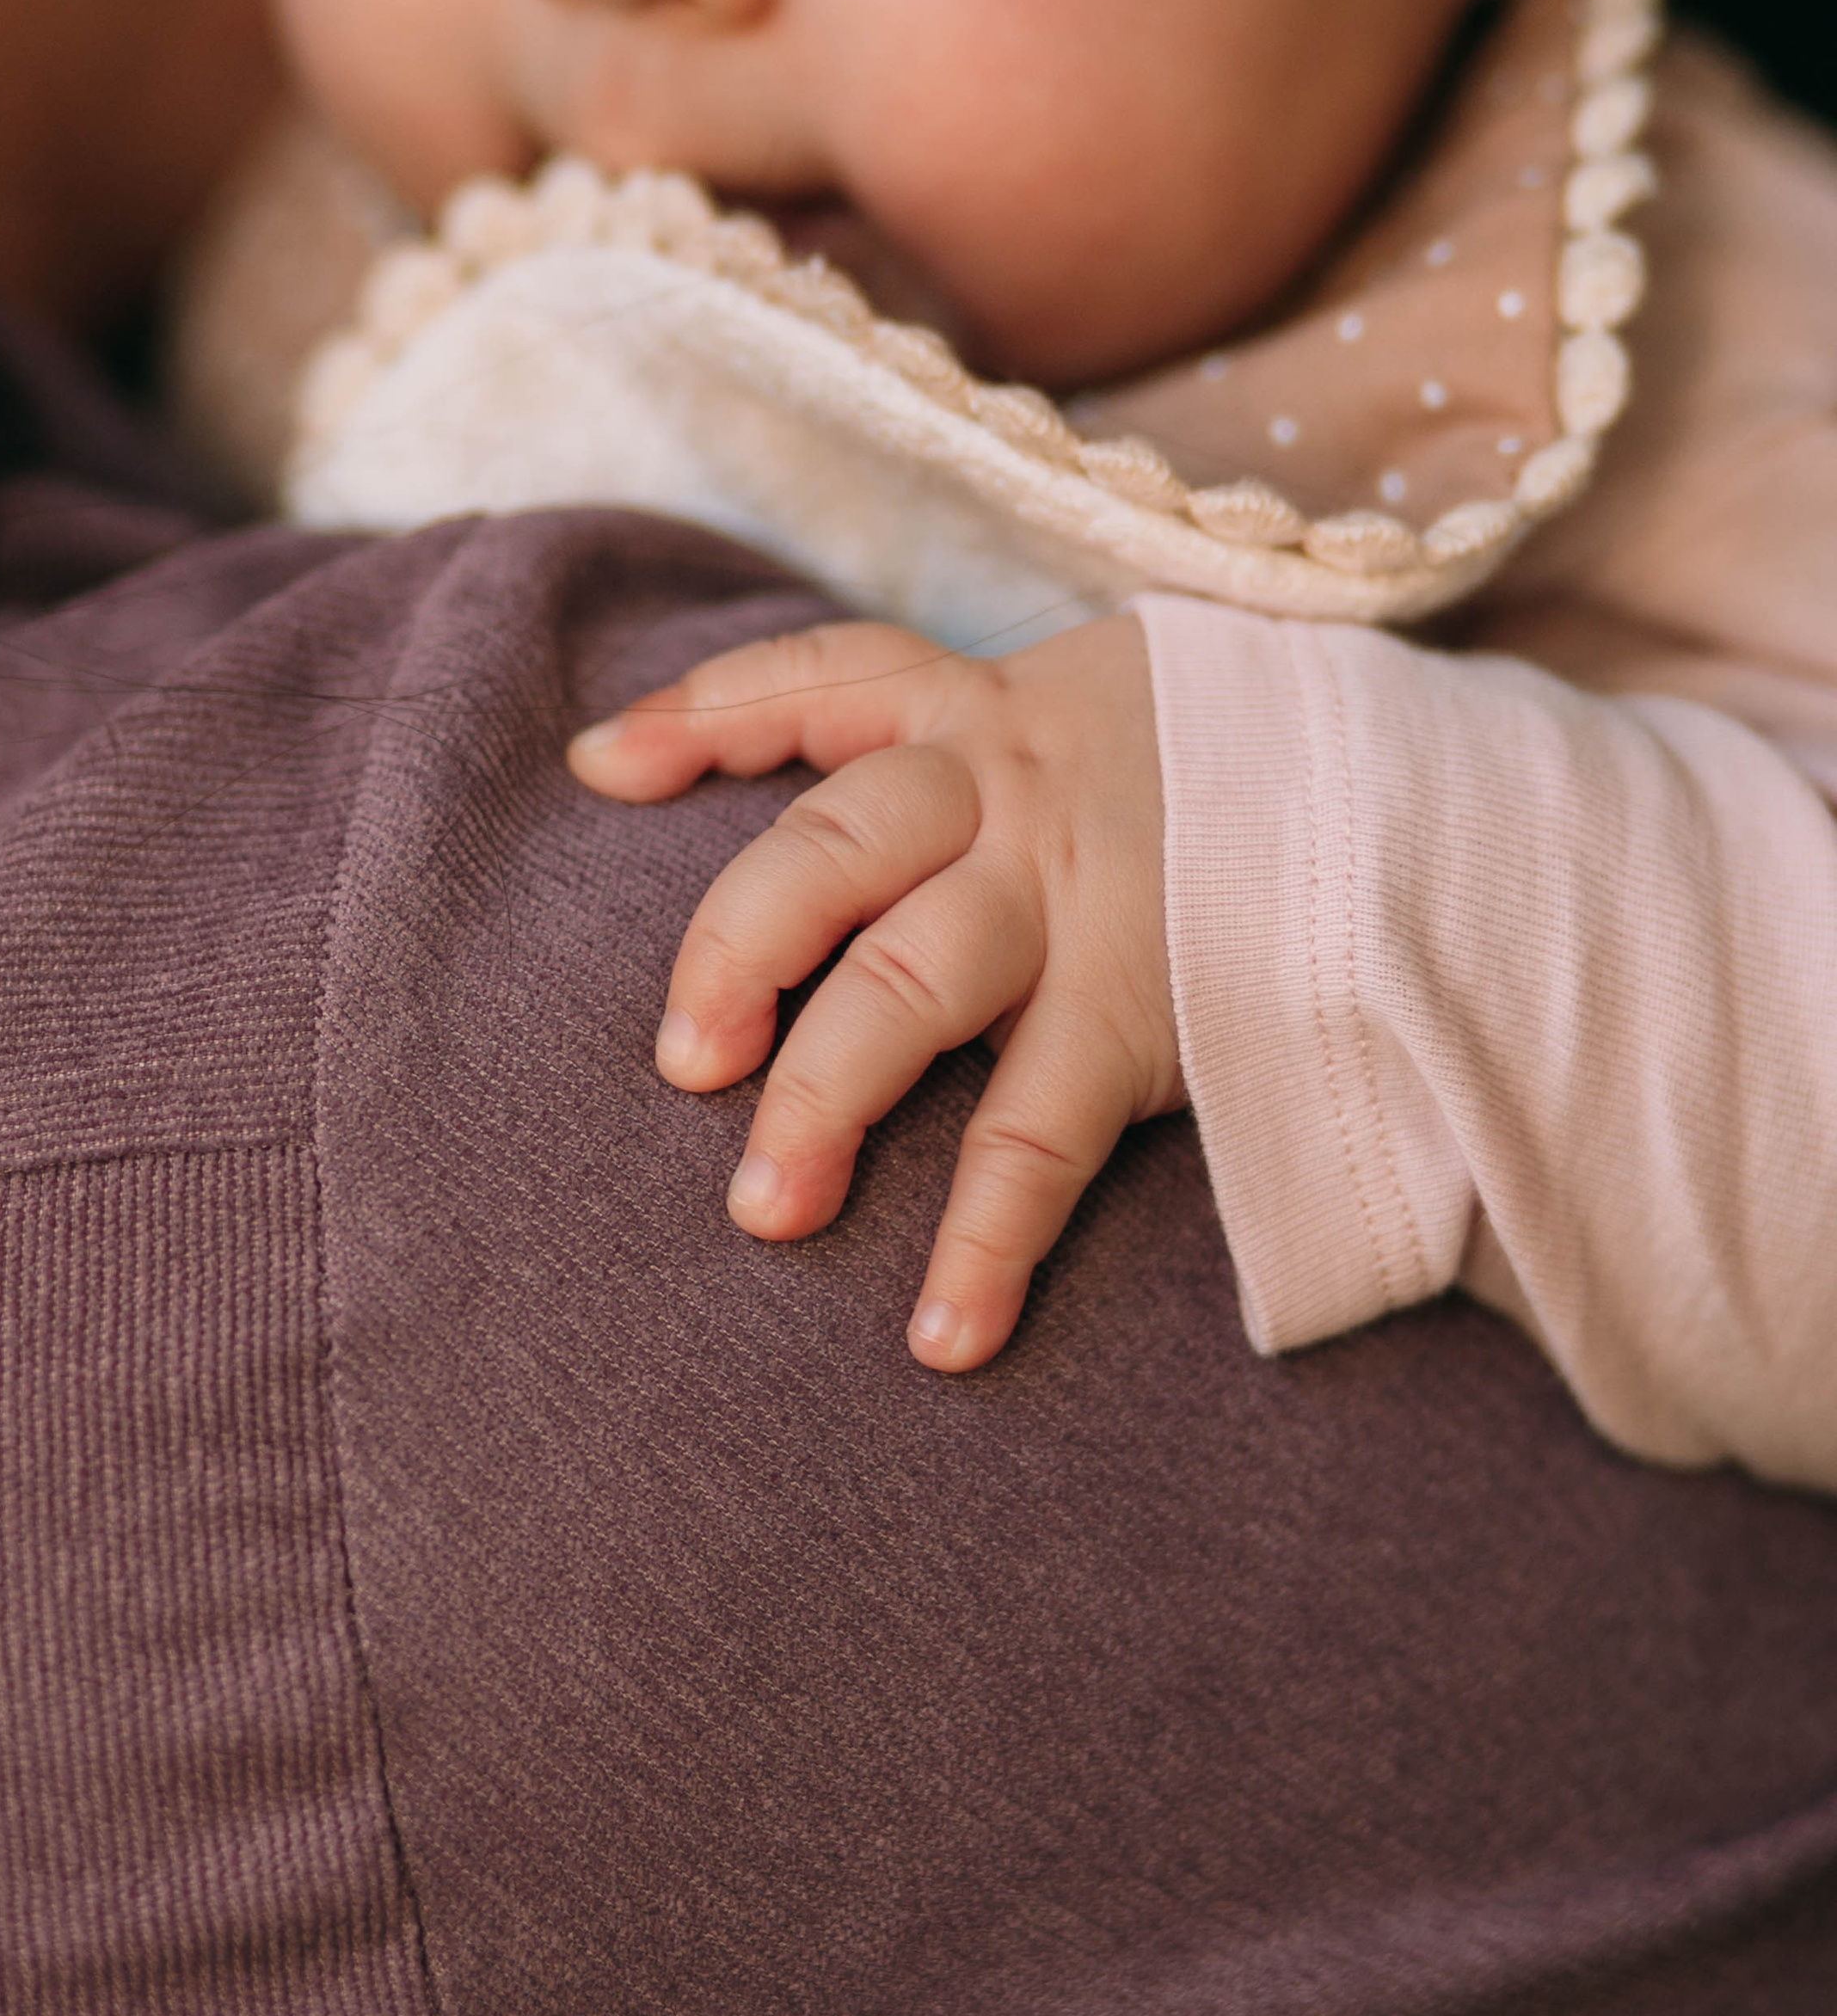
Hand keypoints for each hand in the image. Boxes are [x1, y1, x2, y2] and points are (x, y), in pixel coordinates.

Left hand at [568, 615, 1184, 1370]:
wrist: (1413, 806)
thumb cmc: (1192, 778)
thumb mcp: (1069, 713)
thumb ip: (910, 738)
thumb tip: (641, 763)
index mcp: (983, 716)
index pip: (824, 682)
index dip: (706, 718)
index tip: (602, 770)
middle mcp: (1012, 795)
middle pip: (833, 850)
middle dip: (736, 951)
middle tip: (685, 1062)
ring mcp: (1080, 900)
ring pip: (912, 987)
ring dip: (824, 1102)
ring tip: (765, 1213)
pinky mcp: (1150, 1007)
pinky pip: (1043, 1131)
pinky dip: (986, 1238)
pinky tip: (941, 1333)